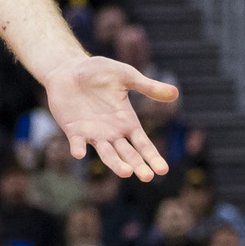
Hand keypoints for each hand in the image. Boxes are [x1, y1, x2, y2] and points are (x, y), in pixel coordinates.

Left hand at [43, 55, 178, 181]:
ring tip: (126, 172)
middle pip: (128, 154)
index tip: (162, 170)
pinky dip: (78, 148)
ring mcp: (93, 133)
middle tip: (147, 177)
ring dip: (115, 163)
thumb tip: (176, 93)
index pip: (143, 145)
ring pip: (107, 154)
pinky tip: (79, 154)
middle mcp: (112, 133)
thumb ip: (147, 87)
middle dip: (137, 165)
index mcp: (127, 122)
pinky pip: (77, 142)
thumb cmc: (98, 72)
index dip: (153, 157)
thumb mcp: (126, 76)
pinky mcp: (73, 130)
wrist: (68, 69)